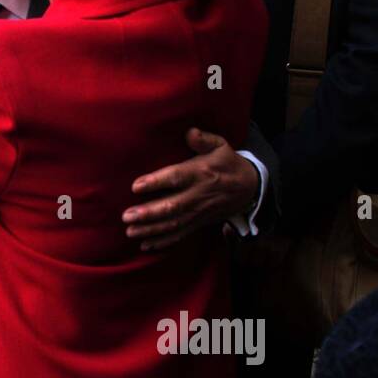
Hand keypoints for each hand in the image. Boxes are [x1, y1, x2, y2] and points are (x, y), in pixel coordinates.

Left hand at [123, 128, 258, 250]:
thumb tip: (190, 132)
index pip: (176, 178)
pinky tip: (146, 245)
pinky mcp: (199, 223)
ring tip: (130, 231)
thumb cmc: (227, 164)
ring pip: (174, 224)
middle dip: (149, 213)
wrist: (250, 189)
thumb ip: (204, 139)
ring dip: (151, 229)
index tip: (136, 186)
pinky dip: (164, 242)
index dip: (156, 182)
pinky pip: (181, 234)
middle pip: (172, 206)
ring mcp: (199, 212)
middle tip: (127, 216)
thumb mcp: (221, 146)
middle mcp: (198, 195)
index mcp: (200, 173)